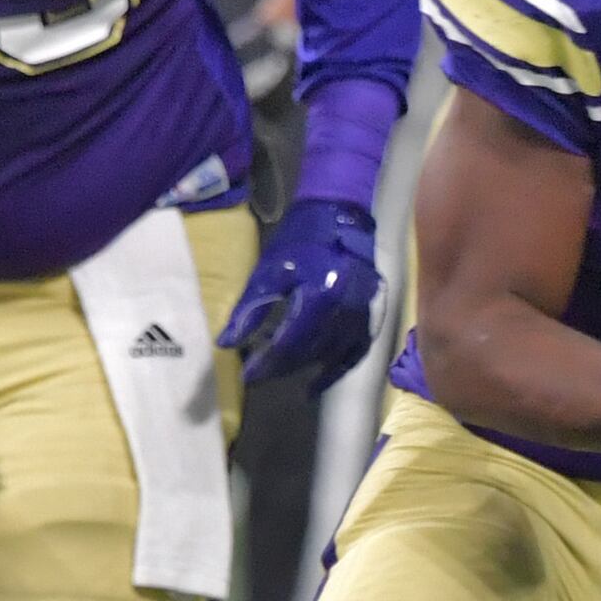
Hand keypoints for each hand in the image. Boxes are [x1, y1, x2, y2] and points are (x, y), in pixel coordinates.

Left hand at [225, 197, 381, 382]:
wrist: (341, 215)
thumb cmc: (300, 239)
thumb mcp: (269, 271)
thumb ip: (249, 310)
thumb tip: (227, 344)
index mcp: (320, 295)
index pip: (289, 343)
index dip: (266, 363)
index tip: (246, 375)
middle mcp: (346, 311)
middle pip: (309, 353)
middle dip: (280, 367)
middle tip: (258, 373)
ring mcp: (363, 316)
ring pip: (330, 356)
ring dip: (303, 367)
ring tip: (279, 370)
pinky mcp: (372, 316)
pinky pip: (354, 354)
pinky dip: (336, 371)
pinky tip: (315, 384)